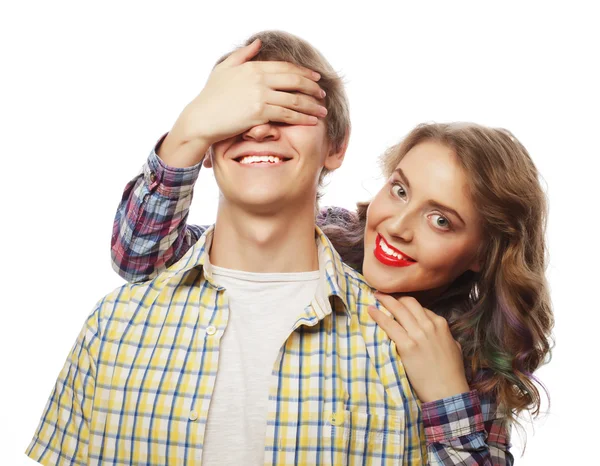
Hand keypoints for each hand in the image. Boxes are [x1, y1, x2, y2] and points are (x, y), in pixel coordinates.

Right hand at [160, 39, 326, 166]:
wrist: (201, 119)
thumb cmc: (211, 96)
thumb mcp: (224, 69)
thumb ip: (243, 55)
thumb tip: (258, 42)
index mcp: (253, 66)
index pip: (286, 67)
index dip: (304, 73)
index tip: (316, 78)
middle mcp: (259, 79)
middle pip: (295, 81)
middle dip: (312, 88)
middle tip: (323, 95)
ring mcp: (260, 96)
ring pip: (295, 100)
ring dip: (312, 106)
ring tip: (322, 112)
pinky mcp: (259, 113)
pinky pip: (287, 115)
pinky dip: (303, 118)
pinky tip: (312, 122)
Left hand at [368, 293, 469, 402]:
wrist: (447, 392)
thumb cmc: (451, 373)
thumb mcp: (454, 347)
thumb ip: (444, 335)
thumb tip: (436, 331)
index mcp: (440, 324)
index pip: (420, 307)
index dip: (407, 303)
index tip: (397, 301)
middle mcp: (429, 325)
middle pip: (408, 302)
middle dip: (395, 295)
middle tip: (383, 292)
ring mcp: (418, 334)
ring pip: (398, 309)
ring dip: (385, 300)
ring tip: (375, 295)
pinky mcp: (407, 345)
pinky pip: (389, 325)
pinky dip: (378, 316)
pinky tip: (370, 311)